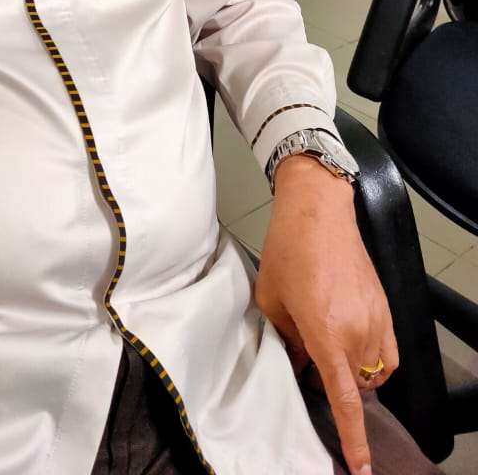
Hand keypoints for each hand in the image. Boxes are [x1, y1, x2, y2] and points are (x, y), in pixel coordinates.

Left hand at [253, 156, 397, 474]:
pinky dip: (372, 360)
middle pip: (354, 387)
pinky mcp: (385, 308)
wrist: (319, 210)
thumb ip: (285, 339)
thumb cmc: (288, 248)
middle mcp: (358, 332)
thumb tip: (298, 366)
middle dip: (332, 386)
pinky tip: (351, 345)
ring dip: (353, 374)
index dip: (353, 438)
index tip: (359, 468)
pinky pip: (387, 354)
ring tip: (327, 350)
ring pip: (373, 372)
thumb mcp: (272, 298)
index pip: (345, 399)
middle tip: (306, 362)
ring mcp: (376, 320)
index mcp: (326, 332)